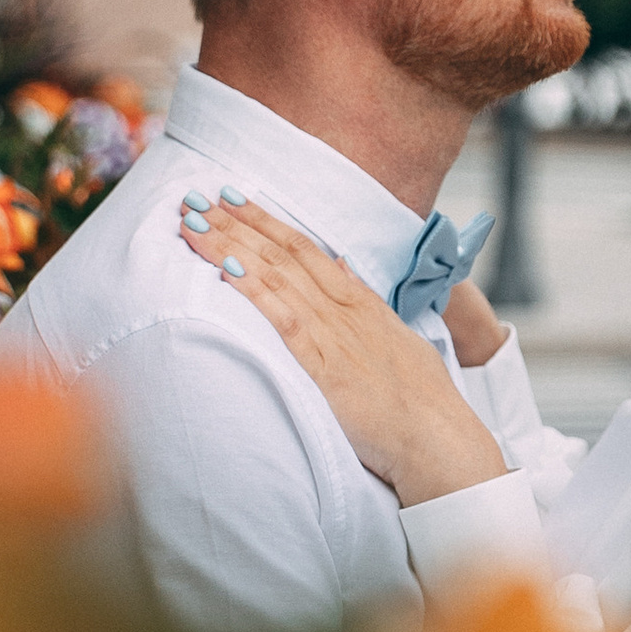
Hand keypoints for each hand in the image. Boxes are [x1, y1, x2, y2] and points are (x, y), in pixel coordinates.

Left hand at [179, 191, 506, 505]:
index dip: (265, 220)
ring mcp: (333, 335)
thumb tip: (340, 265)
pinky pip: (283, 319)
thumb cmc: (420, 398)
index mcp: (359, 301)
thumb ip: (364, 299)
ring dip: (231, 246)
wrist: (436, 436)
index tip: (233, 197)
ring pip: (275, 276)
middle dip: (236, 223)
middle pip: (281, 253)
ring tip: (194, 222)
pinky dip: (253, 291)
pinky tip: (224, 270)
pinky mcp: (324, 367)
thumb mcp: (396, 335)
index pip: (304, 247)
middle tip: (196, 195)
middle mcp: (343, 309)